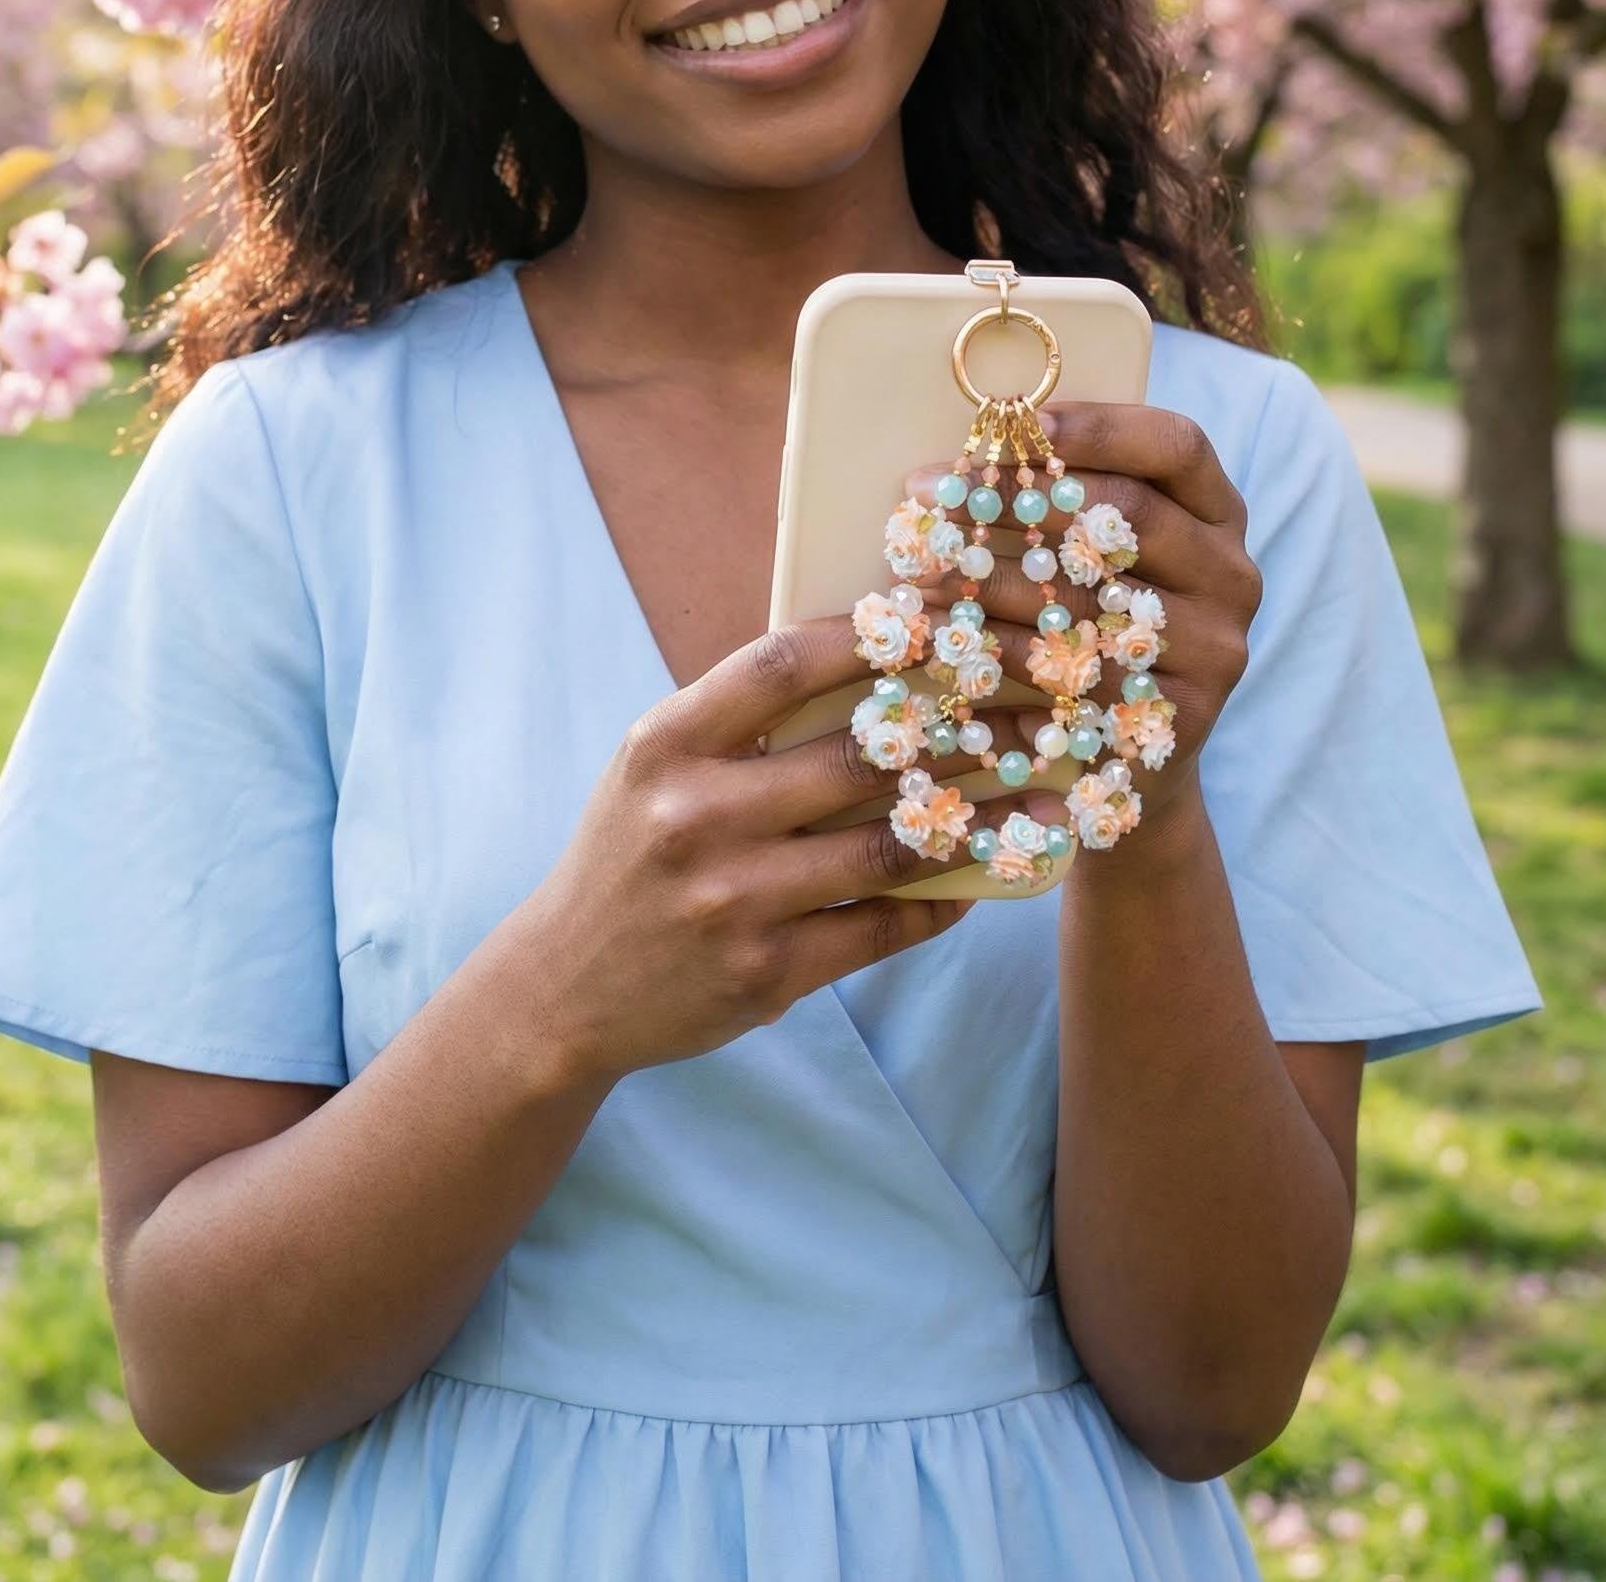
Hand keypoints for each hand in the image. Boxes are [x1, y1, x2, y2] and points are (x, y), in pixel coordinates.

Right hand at [516, 611, 1060, 1086]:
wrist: (562, 989)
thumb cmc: (631, 854)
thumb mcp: (655, 767)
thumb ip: (741, 720)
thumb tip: (874, 658)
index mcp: (666, 745)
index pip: (783, 664)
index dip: (871, 634)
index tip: (945, 615)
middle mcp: (695, 816)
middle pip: (858, 755)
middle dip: (961, 731)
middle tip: (1033, 713)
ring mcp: (732, 900)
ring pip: (889, 848)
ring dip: (980, 820)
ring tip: (1043, 798)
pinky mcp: (764, 973)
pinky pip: (880, 928)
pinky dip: (939, 902)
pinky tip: (980, 879)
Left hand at [905, 401, 1262, 824]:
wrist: (1136, 754)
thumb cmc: (1097, 624)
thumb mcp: (1094, 554)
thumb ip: (1055, 502)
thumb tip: (947, 468)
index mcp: (1217, 514)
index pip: (1176, 446)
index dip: (1099, 426)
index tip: (1014, 423)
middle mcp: (1230, 574)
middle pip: (1128, 515)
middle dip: (1018, 498)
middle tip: (930, 497)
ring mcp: (1215, 648)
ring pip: (1090, 601)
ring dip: (989, 582)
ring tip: (918, 574)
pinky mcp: (1180, 718)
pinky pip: (1075, 679)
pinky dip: (1000, 661)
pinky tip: (945, 649)